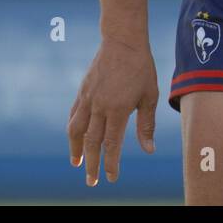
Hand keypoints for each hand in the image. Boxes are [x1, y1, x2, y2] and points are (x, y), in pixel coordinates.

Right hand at [67, 37, 158, 185]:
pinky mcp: (83, 91)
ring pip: (76, 130)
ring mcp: (88, 98)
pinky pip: (74, 115)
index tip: (111, 178)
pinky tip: (76, 137)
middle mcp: (99, 106)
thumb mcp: (150, 96)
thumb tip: (148, 150)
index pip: (111, 144)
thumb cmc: (141, 67)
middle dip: (91, 164)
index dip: (111, 164)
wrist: (122, 40)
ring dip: (75, 149)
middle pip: (91, 142)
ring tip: (77, 163)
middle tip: (91, 182)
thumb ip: (146, 124)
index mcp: (117, 109)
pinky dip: (73, 130)